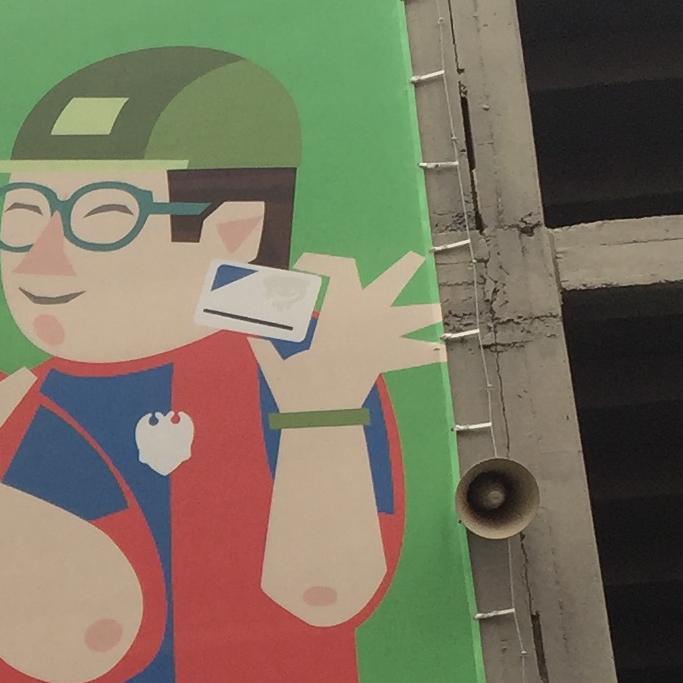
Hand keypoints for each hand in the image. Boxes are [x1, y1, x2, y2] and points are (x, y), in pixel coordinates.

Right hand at [256, 252, 439, 412]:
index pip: (338, 273)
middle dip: (399, 273)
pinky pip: (406, 356)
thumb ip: (263, 348)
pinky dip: (421, 354)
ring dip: (421, 314)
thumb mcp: (275, 368)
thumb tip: (246, 334)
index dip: (325, 262)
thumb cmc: (296, 393)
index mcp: (334, 317)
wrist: (320, 423)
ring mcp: (374, 344)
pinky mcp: (381, 364)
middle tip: (414, 259)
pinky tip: (437, 352)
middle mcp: (360, 325)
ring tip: (436, 310)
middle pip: (385, 289)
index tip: (306, 266)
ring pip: (406, 321)